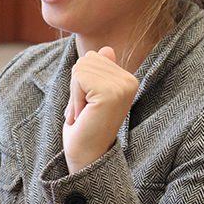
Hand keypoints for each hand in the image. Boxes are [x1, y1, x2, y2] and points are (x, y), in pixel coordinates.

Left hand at [63, 47, 137, 173]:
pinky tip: (83, 115)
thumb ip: (98, 72)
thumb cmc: (85, 125)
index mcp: (128, 79)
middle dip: (77, 85)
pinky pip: (79, 77)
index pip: (93, 57)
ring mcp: (122, 86)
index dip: (81, 81)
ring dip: (75, 93)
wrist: (86, 155)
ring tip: (85, 113)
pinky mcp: (110, 93)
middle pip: (86, 60)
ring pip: (81, 68)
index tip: (89, 105)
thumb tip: (107, 49)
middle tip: (85, 110)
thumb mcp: (90, 93)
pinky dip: (74, 97)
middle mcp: (130, 80)